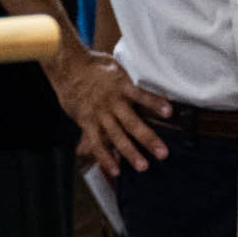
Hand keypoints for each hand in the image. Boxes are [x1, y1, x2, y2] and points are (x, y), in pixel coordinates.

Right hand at [48, 49, 171, 174]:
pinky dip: (105, 157)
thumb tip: (157, 84)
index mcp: (122, 86)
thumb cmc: (96, 66)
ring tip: (143, 166)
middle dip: (148, 139)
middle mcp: (111, 102)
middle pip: (132, 123)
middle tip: (162, 153)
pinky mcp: (86, 122)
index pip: (141, 95)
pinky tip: (115, 170)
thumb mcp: (117, 67)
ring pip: (116, 136)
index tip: (169, 112)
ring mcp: (98, 114)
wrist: (67, 66)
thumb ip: (133, 80)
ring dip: (130, 152)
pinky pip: (97, 142)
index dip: (154, 103)